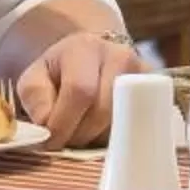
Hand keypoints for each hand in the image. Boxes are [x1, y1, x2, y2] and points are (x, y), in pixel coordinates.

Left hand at [15, 29, 139, 146]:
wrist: (91, 58)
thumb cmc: (59, 72)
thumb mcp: (34, 79)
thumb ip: (36, 100)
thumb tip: (48, 127)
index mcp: (85, 48)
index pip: (80, 90)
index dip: (64, 122)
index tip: (51, 141)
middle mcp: (120, 56)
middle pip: (102, 111)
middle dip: (80, 135)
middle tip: (65, 141)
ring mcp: (143, 74)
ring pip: (121, 123)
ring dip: (97, 138)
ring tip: (81, 133)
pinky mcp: (155, 92)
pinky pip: (137, 126)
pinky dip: (116, 138)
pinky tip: (100, 132)